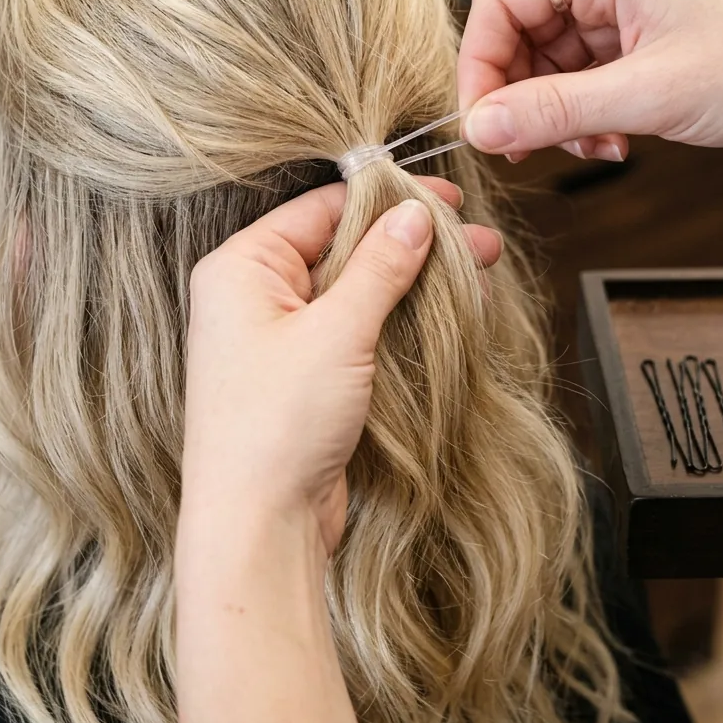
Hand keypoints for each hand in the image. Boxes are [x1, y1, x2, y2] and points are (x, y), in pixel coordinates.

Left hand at [180, 178, 501, 558]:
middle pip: (344, 249)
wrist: (258, 526)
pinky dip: (402, 321)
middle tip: (478, 239)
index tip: (446, 197)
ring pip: (358, 292)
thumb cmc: (276, 424)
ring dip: (415, 282)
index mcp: (243, 268)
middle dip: (412, 243)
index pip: (322, 209)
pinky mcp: (308, 378)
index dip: (386, 199)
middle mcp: (257, 297)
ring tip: (480, 271)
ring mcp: (283, 340)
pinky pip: (359, 332)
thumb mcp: (337, 331)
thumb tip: (414, 214)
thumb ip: (380, 266)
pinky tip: (452, 314)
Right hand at [458, 0, 722, 160]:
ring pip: (552, 66)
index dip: (481, 63)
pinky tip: (614, 143)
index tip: (479, 119)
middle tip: (524, 146)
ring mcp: (627, 11)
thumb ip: (555, 111)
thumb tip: (482, 125)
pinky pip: (586, 82)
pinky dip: (587, 118)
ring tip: (590, 146)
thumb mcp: (648, 94)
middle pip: (523, 36)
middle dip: (521, 97)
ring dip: (558, 115)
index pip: (503, 0)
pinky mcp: (643, 45)